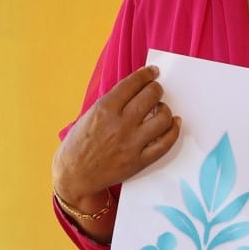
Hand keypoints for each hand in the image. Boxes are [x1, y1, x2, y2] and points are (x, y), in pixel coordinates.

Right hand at [54, 65, 180, 200]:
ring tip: (161, 109)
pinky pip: (165, 144)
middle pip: (150, 96)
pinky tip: (174, 124)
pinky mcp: (138, 161)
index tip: (153, 72)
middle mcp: (119, 125)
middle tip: (156, 90)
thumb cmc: (78, 145)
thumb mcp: (89, 115)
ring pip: (162, 119)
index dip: (147, 75)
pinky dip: (173, 131)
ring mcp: (131, 144)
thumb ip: (111, 103)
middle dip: (156, 89)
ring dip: (165, 109)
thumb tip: (135, 89)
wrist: (74, 176)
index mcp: (104, 110)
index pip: (133, 84)